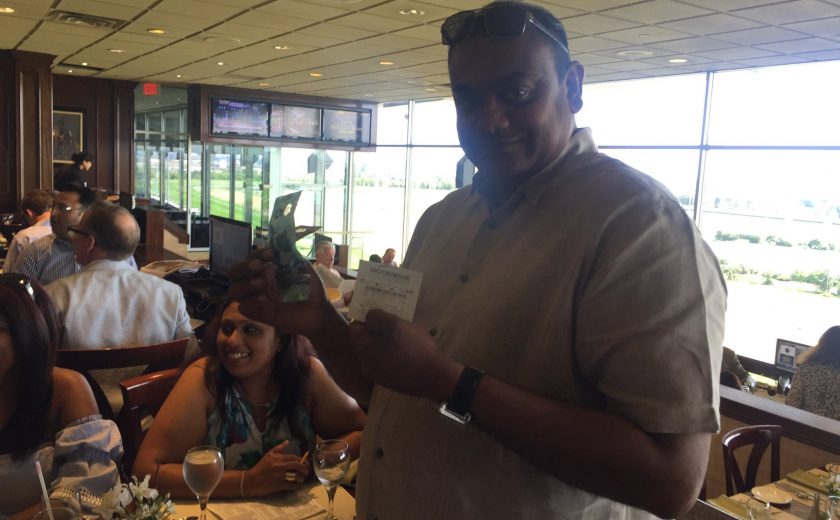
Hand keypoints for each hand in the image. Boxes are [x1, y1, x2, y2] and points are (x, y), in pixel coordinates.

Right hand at [227, 249, 333, 335]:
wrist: (319, 310)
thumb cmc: (309, 287)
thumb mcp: (301, 266)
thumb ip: (288, 254)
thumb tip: (278, 240)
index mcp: (264, 269)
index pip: (250, 258)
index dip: (257, 253)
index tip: (271, 253)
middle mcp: (256, 282)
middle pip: (233, 273)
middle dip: (243, 266)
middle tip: (259, 265)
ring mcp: (256, 298)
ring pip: (234, 290)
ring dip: (245, 284)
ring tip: (262, 283)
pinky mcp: (259, 314)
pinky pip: (244, 308)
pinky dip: (251, 301)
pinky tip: (265, 299)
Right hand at [244, 441, 311, 495]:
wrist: (251, 480)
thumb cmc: (260, 467)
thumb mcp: (268, 455)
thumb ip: (279, 448)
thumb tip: (287, 441)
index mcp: (278, 458)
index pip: (294, 457)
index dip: (302, 460)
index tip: (305, 463)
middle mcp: (279, 466)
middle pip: (297, 465)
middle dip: (305, 468)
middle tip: (307, 470)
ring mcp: (279, 476)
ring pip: (295, 476)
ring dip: (302, 477)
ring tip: (303, 477)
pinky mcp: (278, 485)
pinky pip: (291, 485)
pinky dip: (296, 484)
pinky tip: (297, 483)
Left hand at [347, 309, 461, 400]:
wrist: (435, 377)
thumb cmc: (414, 348)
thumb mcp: (395, 324)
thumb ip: (377, 317)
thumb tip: (368, 316)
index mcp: (364, 351)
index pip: (354, 328)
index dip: (364, 316)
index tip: (377, 309)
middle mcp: (366, 366)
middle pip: (366, 340)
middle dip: (377, 329)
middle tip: (393, 320)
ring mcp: (379, 376)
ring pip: (377, 351)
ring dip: (386, 341)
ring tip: (404, 334)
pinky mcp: (392, 381)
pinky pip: (387, 361)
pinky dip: (394, 353)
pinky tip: (409, 350)